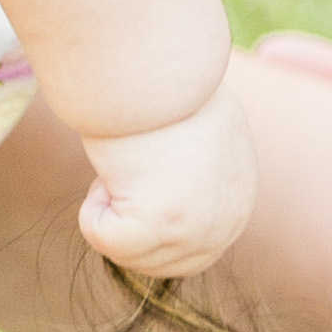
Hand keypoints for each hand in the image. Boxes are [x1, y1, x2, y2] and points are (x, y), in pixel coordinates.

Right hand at [79, 79, 259, 281]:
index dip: (151, 225)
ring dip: (110, 209)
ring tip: (125, 163)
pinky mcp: (163, 226)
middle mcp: (229, 220)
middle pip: (162, 264)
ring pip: (129, 255)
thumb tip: (166, 195)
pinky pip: (105, 241)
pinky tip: (113, 170)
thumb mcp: (198, 136)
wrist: (153, 66)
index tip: (138, 182)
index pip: (194, 249)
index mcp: (239, 198)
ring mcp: (199, 227)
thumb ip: (194, 176)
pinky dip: (92, 210)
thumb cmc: (162, 89)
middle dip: (130, 227)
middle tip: (127, 172)